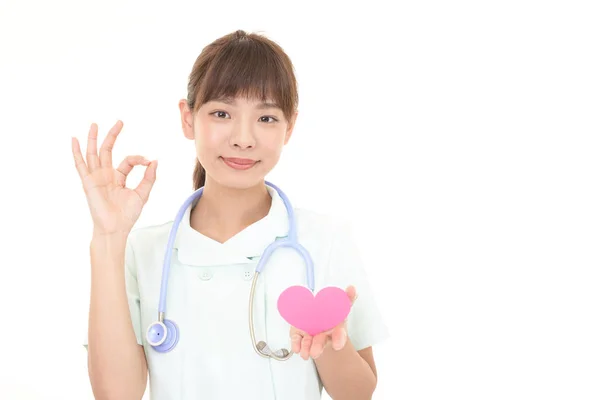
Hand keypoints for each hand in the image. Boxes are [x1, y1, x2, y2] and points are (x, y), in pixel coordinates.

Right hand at [71, 121, 157, 235]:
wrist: (115, 228)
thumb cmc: (127, 214)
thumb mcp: (142, 193)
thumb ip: (149, 177)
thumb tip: (154, 160)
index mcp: (118, 178)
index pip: (128, 161)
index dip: (139, 158)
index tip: (148, 161)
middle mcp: (106, 175)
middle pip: (107, 151)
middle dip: (113, 136)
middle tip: (120, 122)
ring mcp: (96, 177)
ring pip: (93, 153)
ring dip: (93, 139)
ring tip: (94, 124)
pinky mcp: (88, 182)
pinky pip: (80, 165)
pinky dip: (77, 152)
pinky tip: (75, 140)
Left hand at [290, 285, 356, 359]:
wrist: (316, 315)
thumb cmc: (330, 313)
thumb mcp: (341, 304)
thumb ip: (347, 298)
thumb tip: (352, 288)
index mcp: (335, 327)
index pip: (339, 335)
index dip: (338, 339)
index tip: (337, 345)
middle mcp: (324, 334)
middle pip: (322, 341)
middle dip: (318, 347)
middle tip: (315, 353)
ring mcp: (311, 336)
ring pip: (309, 343)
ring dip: (306, 347)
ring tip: (304, 353)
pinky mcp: (299, 334)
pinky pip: (297, 340)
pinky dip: (296, 344)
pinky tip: (297, 348)